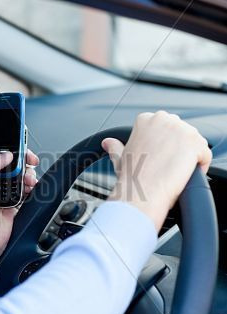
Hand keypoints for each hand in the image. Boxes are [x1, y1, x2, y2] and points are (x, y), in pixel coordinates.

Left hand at [0, 141, 38, 264]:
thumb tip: (5, 155)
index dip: (5, 145)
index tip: (17, 145)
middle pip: (11, 160)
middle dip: (22, 159)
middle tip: (30, 160)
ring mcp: (3, 190)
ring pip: (20, 173)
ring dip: (28, 174)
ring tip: (29, 180)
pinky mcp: (14, 200)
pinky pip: (26, 188)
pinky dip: (31, 187)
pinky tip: (30, 188)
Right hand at [102, 111, 211, 231]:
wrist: (140, 194)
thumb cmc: (130, 179)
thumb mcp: (121, 157)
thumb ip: (116, 146)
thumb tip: (108, 143)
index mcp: (145, 119)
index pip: (166, 128)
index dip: (165, 146)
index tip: (159, 159)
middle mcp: (163, 119)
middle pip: (182, 133)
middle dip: (179, 149)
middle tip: (167, 167)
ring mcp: (181, 129)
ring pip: (195, 144)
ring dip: (189, 159)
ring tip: (174, 173)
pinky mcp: (196, 143)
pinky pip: (205, 156)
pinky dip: (199, 168)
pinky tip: (184, 176)